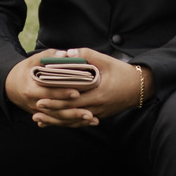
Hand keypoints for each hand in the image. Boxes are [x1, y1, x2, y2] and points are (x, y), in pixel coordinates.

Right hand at [5, 52, 94, 126]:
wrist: (10, 86)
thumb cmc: (25, 71)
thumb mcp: (32, 61)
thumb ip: (48, 56)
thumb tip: (64, 55)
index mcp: (31, 89)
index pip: (49, 92)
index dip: (62, 93)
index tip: (77, 92)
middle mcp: (35, 103)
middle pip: (56, 110)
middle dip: (73, 112)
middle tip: (89, 112)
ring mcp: (39, 112)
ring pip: (59, 119)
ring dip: (76, 120)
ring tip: (92, 119)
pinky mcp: (44, 116)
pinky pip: (59, 122)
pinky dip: (74, 122)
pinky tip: (88, 122)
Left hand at [8, 48, 153, 128]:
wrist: (140, 87)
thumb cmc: (123, 72)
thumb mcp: (106, 60)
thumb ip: (87, 56)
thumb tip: (68, 53)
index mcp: (97, 93)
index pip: (72, 99)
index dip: (55, 100)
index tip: (40, 98)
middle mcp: (96, 106)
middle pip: (69, 112)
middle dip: (51, 111)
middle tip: (35, 108)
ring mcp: (97, 113)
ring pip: (73, 120)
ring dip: (56, 120)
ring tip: (40, 120)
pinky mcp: (98, 115)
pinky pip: (80, 121)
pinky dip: (67, 122)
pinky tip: (56, 122)